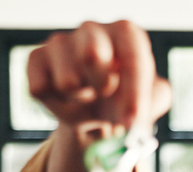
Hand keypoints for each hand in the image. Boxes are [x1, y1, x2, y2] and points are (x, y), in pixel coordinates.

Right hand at [27, 21, 171, 136]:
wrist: (92, 110)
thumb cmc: (124, 97)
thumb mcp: (152, 98)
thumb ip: (155, 101)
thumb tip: (135, 116)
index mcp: (125, 33)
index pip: (132, 54)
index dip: (134, 91)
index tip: (133, 120)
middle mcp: (92, 29)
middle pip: (91, 54)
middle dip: (102, 86)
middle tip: (106, 97)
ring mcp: (61, 41)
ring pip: (67, 81)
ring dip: (80, 101)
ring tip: (88, 98)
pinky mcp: (36, 58)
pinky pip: (40, 89)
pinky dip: (55, 105)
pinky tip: (66, 99)